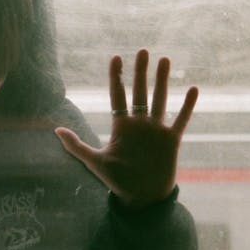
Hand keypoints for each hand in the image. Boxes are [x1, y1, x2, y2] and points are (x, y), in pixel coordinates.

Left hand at [55, 50, 197, 209]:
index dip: (116, 77)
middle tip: (143, 51)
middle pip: (140, 92)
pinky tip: (194, 89)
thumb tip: (56, 129)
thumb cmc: (117, 180)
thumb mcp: (94, 161)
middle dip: (140, 72)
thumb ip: (76, 145)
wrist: (140, 198)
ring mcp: (156, 130)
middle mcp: (139, 124)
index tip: (116, 57)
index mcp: (121, 126)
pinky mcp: (171, 140)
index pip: (117, 95)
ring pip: (160, 99)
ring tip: (165, 60)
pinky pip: (180, 119)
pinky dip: (187, 106)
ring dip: (162, 81)